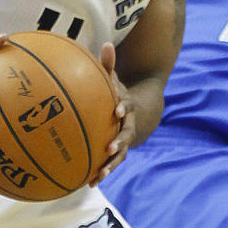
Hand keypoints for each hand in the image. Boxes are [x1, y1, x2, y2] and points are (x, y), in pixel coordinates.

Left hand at [90, 41, 133, 183]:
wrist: (138, 114)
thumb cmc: (117, 93)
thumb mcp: (115, 79)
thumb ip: (109, 65)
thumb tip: (107, 43)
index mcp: (126, 107)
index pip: (126, 106)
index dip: (123, 108)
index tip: (116, 110)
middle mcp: (127, 126)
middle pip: (126, 135)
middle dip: (119, 143)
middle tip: (109, 149)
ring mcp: (123, 141)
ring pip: (120, 155)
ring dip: (111, 165)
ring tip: (100, 176)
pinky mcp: (117, 152)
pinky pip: (110, 164)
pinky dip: (101, 173)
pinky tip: (88, 184)